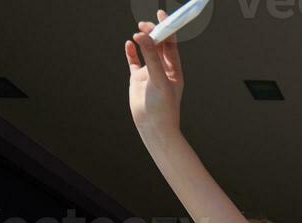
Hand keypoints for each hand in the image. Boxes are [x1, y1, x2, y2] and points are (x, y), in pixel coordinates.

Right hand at [126, 12, 184, 135]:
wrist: (153, 128)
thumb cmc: (163, 108)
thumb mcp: (159, 80)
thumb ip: (152, 58)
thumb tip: (144, 36)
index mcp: (174, 69)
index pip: (171, 44)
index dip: (168, 28)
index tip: (162, 14)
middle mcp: (162, 69)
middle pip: (158, 44)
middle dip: (153, 32)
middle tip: (144, 25)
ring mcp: (149, 73)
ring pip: (146, 51)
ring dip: (142, 40)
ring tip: (137, 33)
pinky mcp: (137, 79)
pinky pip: (134, 61)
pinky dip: (131, 52)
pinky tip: (128, 44)